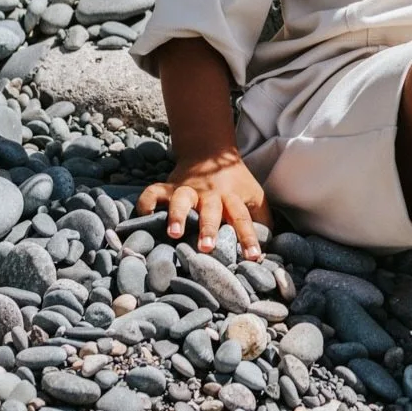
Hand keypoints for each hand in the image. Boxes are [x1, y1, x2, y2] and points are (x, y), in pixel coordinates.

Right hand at [138, 147, 270, 260]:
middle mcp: (209, 193)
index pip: (243, 217)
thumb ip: (262, 220)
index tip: (254, 257)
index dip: (249, 237)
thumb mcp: (254, 196)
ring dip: (178, 215)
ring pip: (181, 199)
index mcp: (232, 197)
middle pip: (210, 209)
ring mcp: (187, 189)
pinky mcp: (168, 187)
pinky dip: (145, 204)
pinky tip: (141, 219)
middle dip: (208, 228)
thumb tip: (269, 248)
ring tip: (174, 234)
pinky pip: (152, 193)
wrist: (210, 153)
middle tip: (207, 248)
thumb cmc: (235, 183)